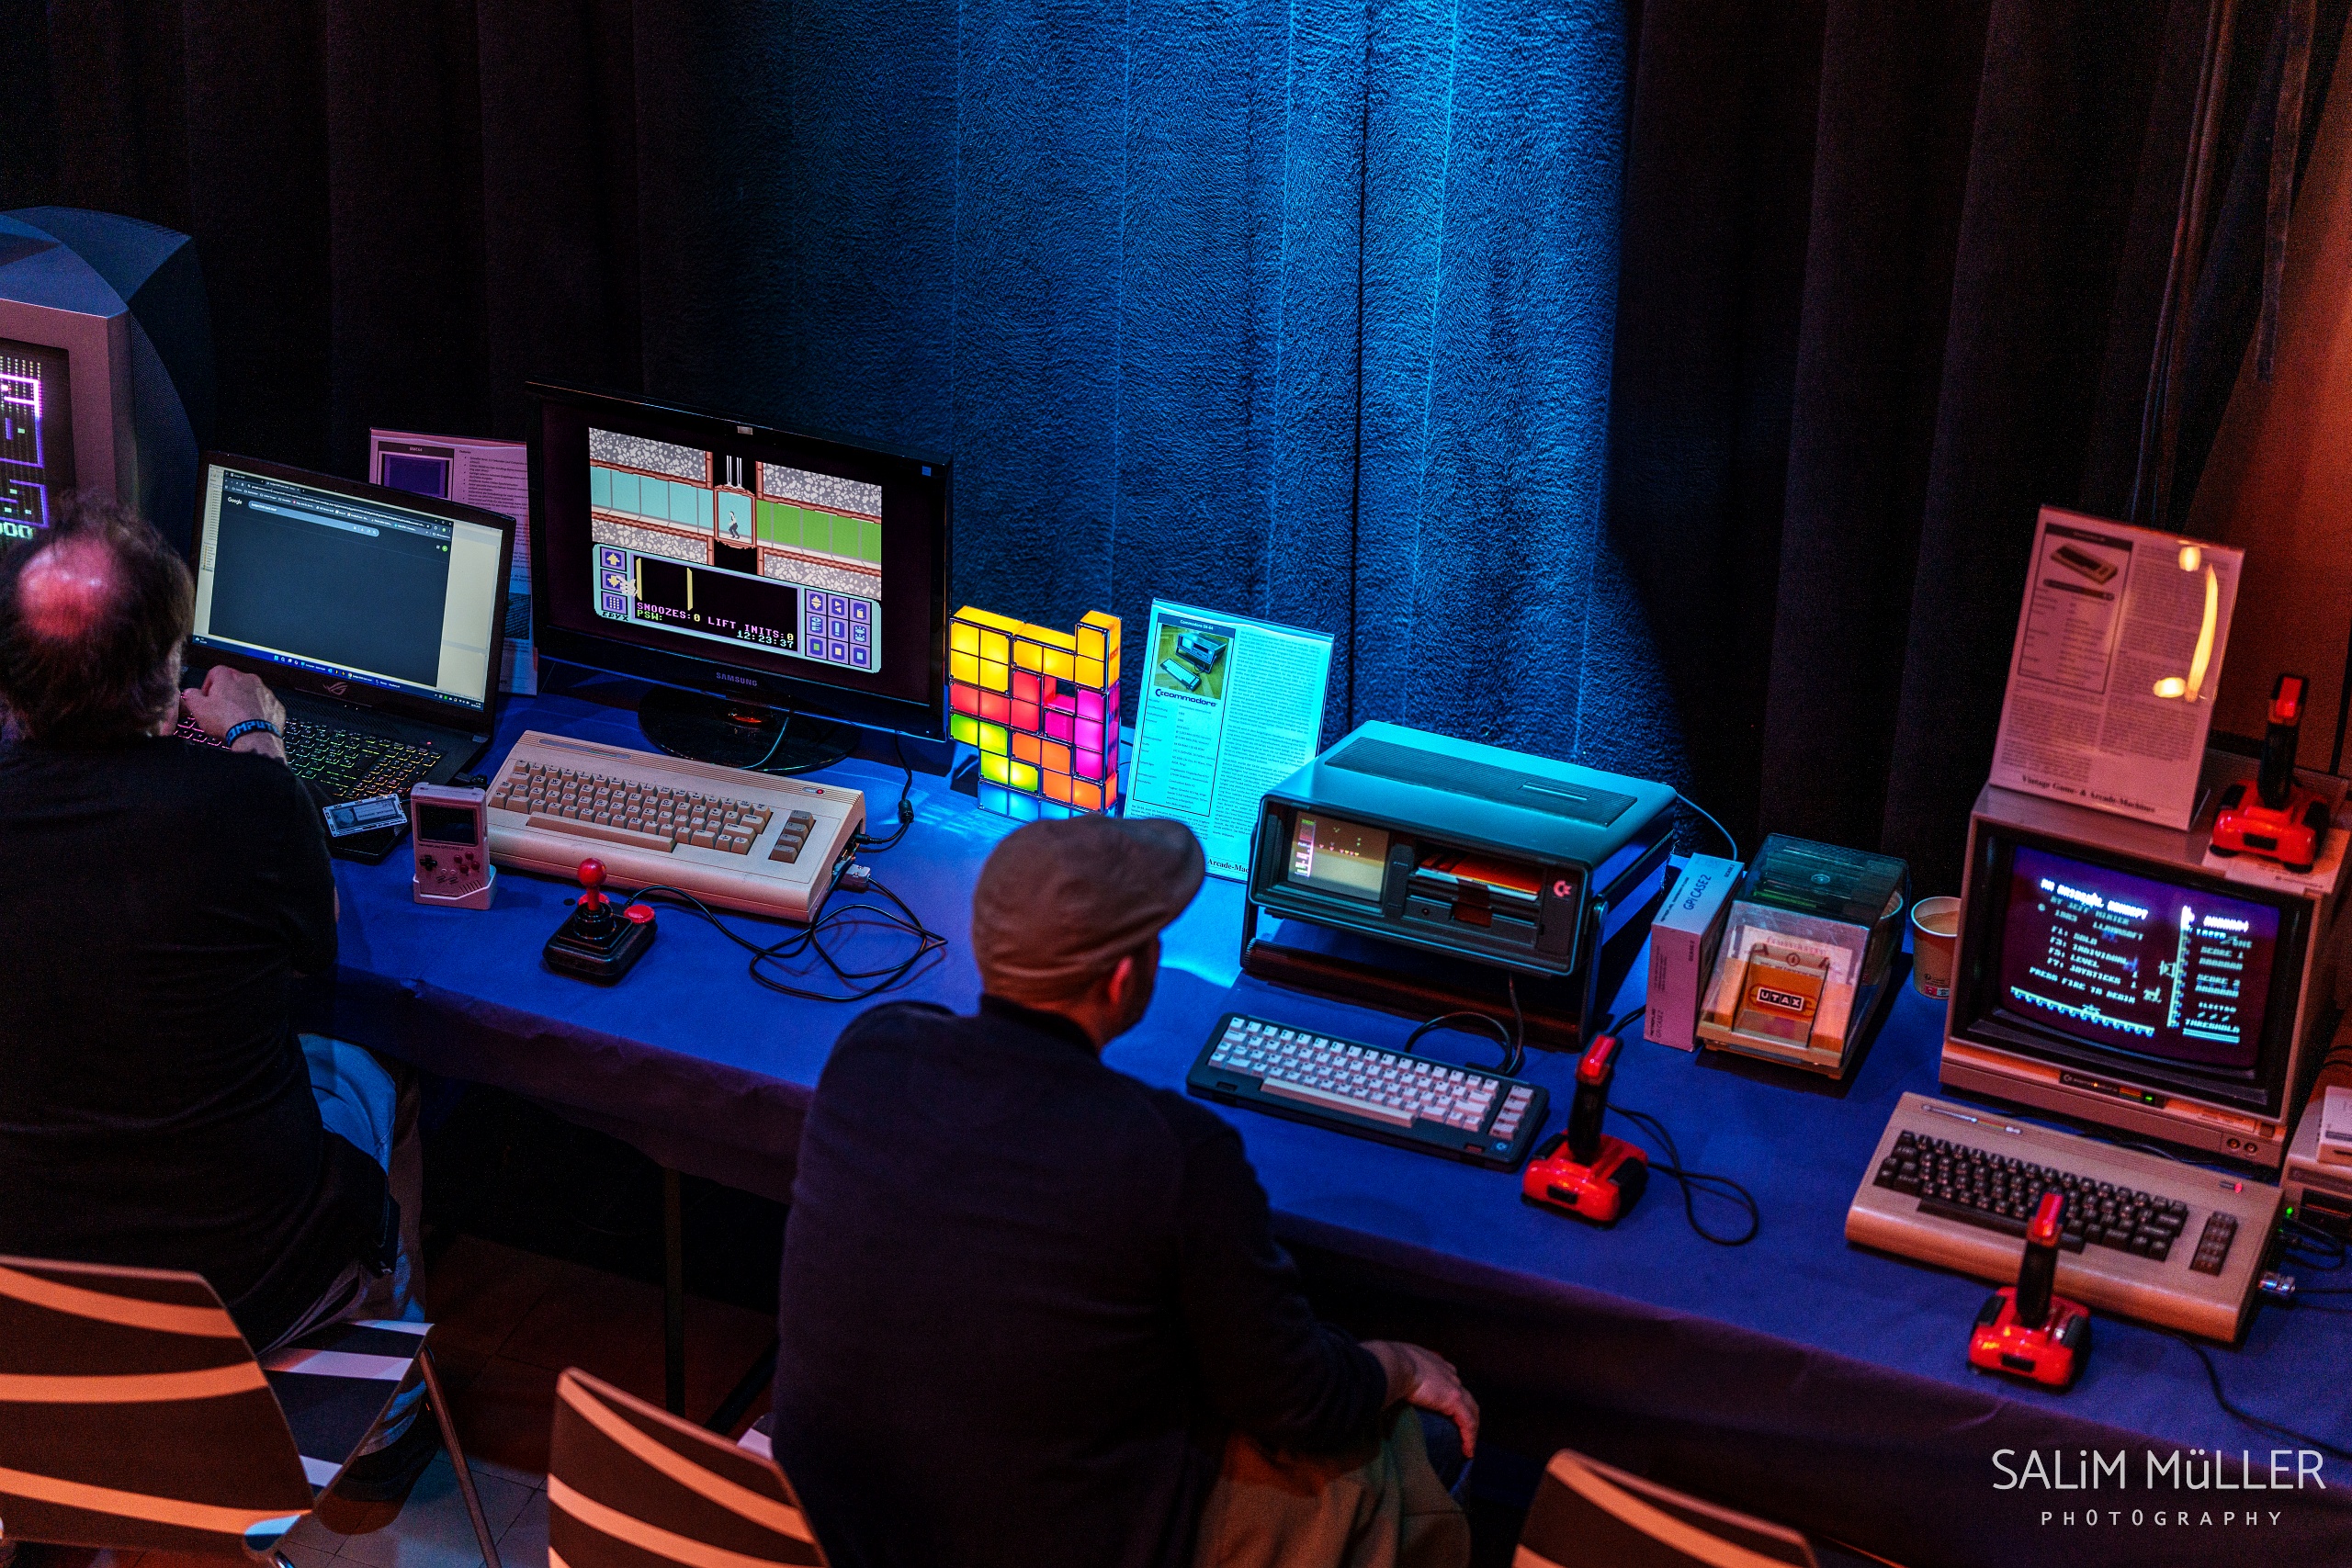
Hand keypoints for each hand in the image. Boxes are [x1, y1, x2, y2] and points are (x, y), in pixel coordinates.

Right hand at [180, 666, 286, 759]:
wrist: (254, 736)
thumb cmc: (227, 721)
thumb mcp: (199, 709)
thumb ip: (192, 696)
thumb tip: (190, 693)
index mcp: (229, 677)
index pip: (215, 672)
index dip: (208, 685)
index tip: (207, 697)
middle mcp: (249, 680)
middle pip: (235, 681)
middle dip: (227, 692)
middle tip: (221, 708)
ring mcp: (265, 692)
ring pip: (252, 693)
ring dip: (244, 701)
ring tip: (236, 717)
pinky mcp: (276, 705)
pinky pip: (265, 705)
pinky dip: (258, 711)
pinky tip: (251, 722)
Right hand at [1362, 1340, 1478, 1456]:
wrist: (1393, 1363)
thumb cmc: (1387, 1363)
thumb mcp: (1393, 1364)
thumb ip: (1394, 1372)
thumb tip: (1380, 1382)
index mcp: (1434, 1363)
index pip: (1449, 1380)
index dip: (1451, 1394)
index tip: (1448, 1408)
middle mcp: (1447, 1373)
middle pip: (1465, 1395)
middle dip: (1466, 1412)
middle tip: (1462, 1430)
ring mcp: (1453, 1386)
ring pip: (1471, 1409)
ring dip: (1471, 1428)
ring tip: (1468, 1445)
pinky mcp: (1454, 1400)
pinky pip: (1468, 1423)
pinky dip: (1469, 1437)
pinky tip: (1467, 1451)